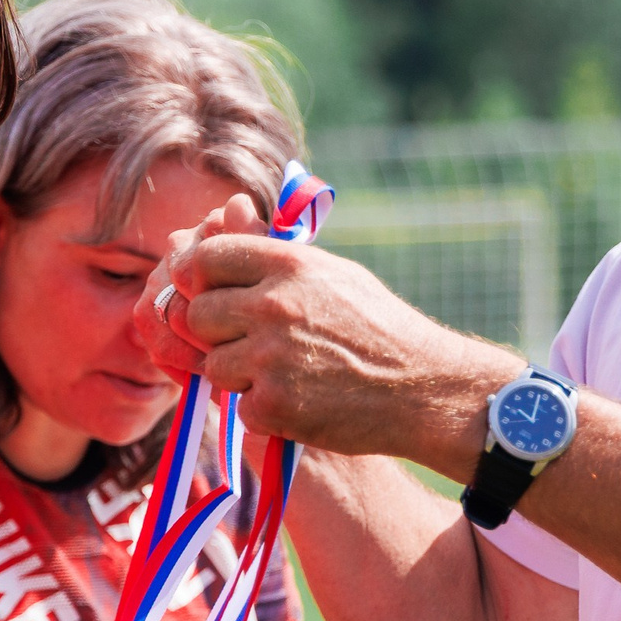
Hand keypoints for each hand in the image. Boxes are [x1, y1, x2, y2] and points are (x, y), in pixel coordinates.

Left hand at [137, 196, 517, 468]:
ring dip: (240, 376)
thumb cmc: (378, 327)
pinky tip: (302, 402)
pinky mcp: (274, 406)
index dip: (201, 280)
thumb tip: (224, 209)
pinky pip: (240, 408)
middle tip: (251, 343)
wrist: (422, 388)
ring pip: (214, 365)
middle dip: (217, 332)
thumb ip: (272, 250)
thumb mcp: (332, 274)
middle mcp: (274, 305)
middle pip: (198, 315)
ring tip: (286, 374)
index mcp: (288, 265)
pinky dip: (265, 411)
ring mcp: (271, 357)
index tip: (214, 294)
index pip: (205, 259)